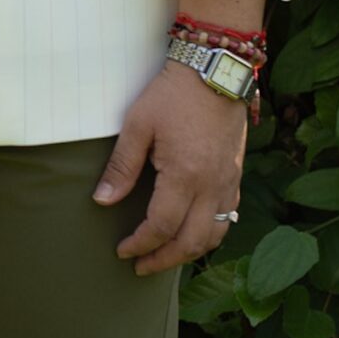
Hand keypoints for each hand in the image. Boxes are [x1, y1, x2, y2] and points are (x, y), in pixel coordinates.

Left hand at [94, 63, 246, 274]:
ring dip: (189, 252)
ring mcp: (229, 182)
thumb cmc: (172, 95)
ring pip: (215, 235)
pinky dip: (210, 234)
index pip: (161, 226)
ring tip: (165, 256)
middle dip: (164, 259)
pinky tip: (193, 233)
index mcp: (185, 176)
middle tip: (140, 266)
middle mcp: (212, 186)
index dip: (140, 244)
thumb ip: (121, 166)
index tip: (122, 251)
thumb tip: (102, 201)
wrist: (215, 71)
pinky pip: (228, 217)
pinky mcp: (236, 175)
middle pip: (192, 241)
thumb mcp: (138, 125)